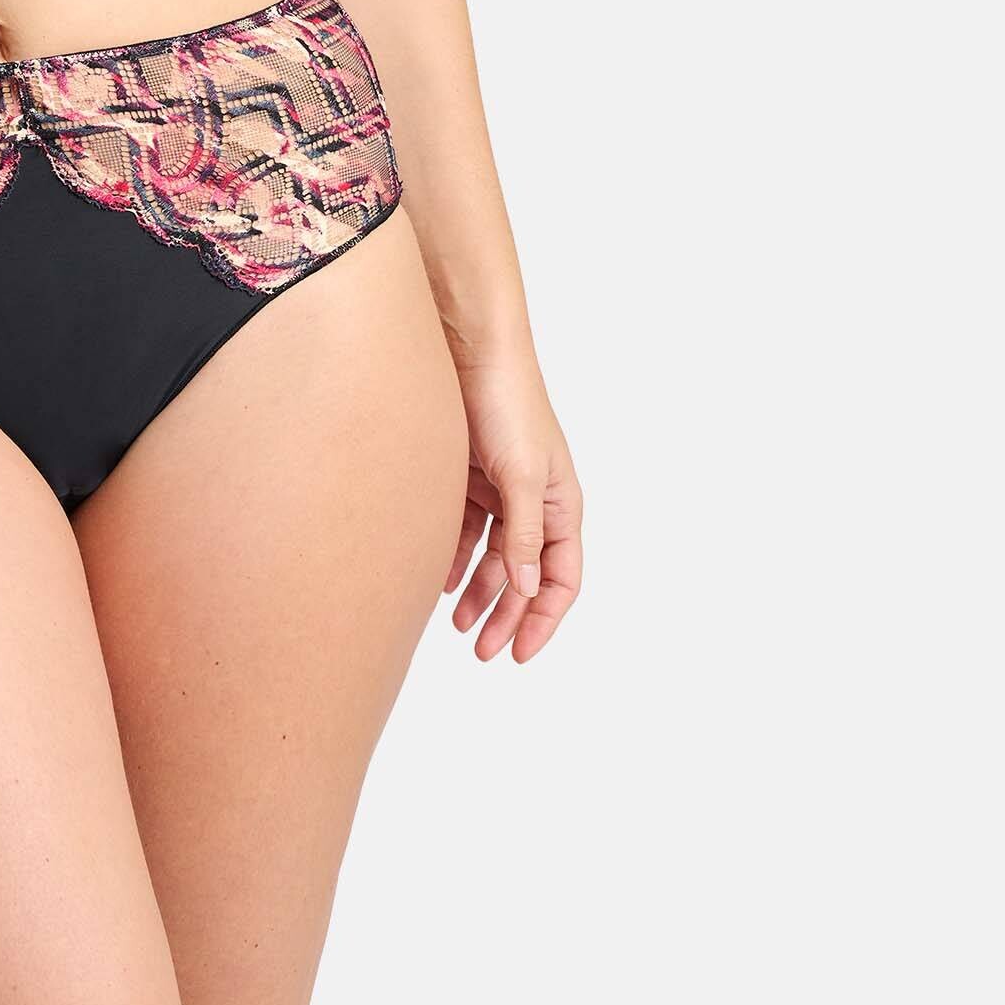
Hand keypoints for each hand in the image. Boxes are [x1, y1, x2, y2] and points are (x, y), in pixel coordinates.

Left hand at [444, 350, 582, 662]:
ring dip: (479, 592)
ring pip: (494, 558)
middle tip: (481, 651)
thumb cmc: (507, 405)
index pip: (562, 577)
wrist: (468, 351)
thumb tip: (526, 590)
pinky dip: (458, 560)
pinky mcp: (470, 479)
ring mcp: (502, 491)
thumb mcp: (519, 476)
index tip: (518, 653)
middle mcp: (535, 501)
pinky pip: (468, 533)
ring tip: (456, 624)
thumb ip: (523, 535)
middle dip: (507, 615)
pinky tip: (442, 582)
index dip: (544, 618)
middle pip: (526, 575)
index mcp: (560, 504)